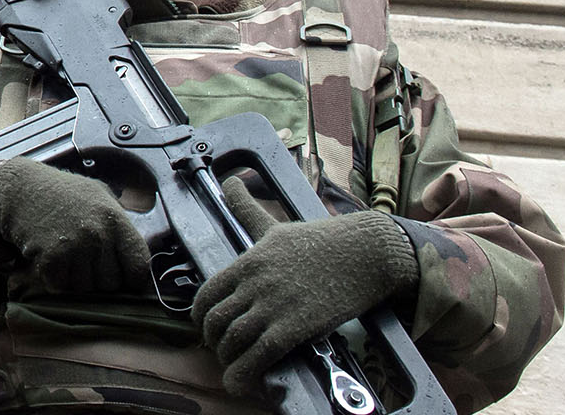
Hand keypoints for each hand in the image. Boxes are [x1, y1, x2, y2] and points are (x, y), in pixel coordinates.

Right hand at [0, 158, 150, 294]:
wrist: (21, 188)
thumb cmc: (63, 192)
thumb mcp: (99, 195)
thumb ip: (121, 222)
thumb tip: (140, 255)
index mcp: (115, 219)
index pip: (139, 265)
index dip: (133, 278)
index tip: (123, 277)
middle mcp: (97, 234)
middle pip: (112, 284)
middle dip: (100, 280)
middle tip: (86, 264)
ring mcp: (74, 248)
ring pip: (86, 289)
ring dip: (76, 281)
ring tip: (67, 258)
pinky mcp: (50, 259)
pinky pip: (61, 287)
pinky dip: (55, 280)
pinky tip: (52, 260)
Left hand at [192, 177, 419, 397]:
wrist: (364, 253)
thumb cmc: (320, 240)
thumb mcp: (275, 224)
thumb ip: (247, 209)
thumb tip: (230, 181)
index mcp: (247, 262)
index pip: (207, 295)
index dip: (200, 317)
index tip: (207, 327)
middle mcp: (255, 283)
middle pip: (215, 320)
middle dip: (212, 341)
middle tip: (220, 350)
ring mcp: (274, 305)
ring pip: (233, 339)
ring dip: (227, 359)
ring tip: (232, 367)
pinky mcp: (295, 326)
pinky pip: (260, 354)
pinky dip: (244, 372)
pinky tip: (241, 383)